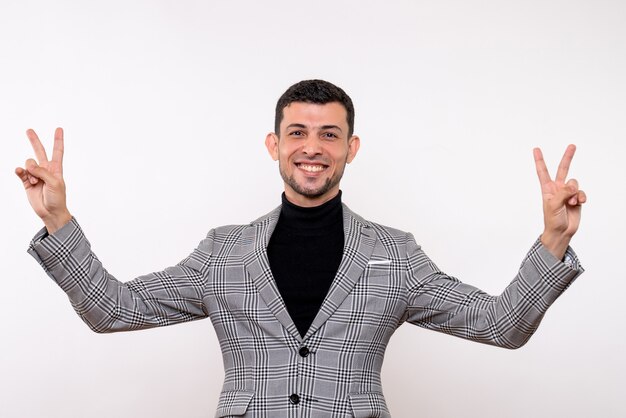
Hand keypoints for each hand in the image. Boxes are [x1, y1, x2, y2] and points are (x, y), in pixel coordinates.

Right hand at [15, 128, 71, 232]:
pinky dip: (20, 171)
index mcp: (56, 168)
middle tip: (29, 130)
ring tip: (36, 183)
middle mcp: (45, 169)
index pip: (57, 151)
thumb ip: (42, 172)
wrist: (50, 212)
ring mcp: (35, 175)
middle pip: (39, 151)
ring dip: (31, 172)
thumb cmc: (57, 198)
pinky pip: (21, 172)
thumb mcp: (54, 183)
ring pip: (28, 163)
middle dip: (34, 141)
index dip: (58, 140)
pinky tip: (19, 171)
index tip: (59, 129)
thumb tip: (28, 165)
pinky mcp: (27, 182)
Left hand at [534, 144, 586, 259]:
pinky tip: (578, 204)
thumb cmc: (552, 220)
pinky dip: (581, 198)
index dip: (539, 160)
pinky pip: (582, 193)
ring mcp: (568, 193)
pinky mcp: (577, 198)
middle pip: (563, 169)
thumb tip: (573, 185)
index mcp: (547, 188)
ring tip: (570, 203)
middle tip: (572, 145)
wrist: (562, 231)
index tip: (536, 149)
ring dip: (574, 194)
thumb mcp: (553, 205)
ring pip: (575, 183)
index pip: (542, 171)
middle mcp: (558, 188)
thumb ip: (562, 193)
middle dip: (568, 157)